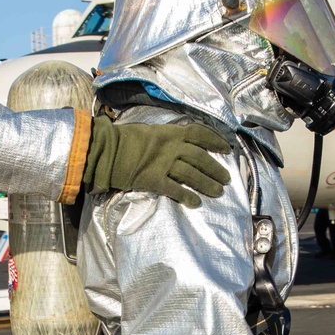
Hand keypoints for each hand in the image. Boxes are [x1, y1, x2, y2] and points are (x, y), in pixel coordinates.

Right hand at [84, 116, 231, 206]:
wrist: (107, 151)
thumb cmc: (126, 139)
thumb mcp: (151, 132)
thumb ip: (168, 139)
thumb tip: (183, 146)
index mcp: (171, 132)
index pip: (200, 134)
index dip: (216, 141)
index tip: (227, 150)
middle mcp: (171, 147)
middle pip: (200, 158)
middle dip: (215, 169)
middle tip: (226, 179)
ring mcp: (164, 164)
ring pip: (192, 175)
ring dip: (207, 184)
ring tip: (217, 192)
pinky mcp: (155, 180)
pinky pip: (175, 190)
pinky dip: (187, 197)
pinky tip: (195, 203)